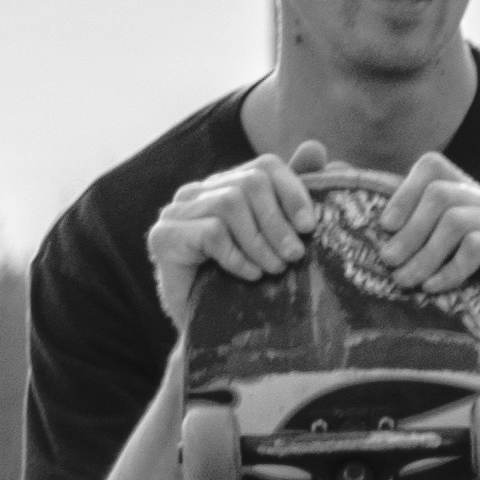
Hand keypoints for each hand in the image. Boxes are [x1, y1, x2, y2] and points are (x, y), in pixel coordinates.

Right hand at [142, 146, 325, 328]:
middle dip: (279, 222)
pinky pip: (211, 234)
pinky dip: (237, 257)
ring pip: (230, 205)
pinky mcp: (163, 237)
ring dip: (260, 242)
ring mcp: (176, 212)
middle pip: (249, 183)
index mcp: (227, 185)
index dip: (293, 191)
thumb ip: (295, 193)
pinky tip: (249, 276)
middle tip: (295, 256)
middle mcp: (199, 192)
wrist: (213, 330)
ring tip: (274, 269)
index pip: (265, 166)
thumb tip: (317, 148)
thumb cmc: (249, 282)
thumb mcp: (280, 238)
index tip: (310, 226)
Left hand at [375, 150, 479, 342]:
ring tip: (406, 282)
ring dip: (424, 255)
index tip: (384, 227)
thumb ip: (381, 216)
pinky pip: (477, 247)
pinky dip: (449, 270)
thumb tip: (327, 167)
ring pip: (457, 220)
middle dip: (409, 232)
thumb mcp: (412, 253)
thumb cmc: (446, 296)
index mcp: (468, 195)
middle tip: (388, 262)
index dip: (403, 192)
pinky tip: (435, 289)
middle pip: (441, 194)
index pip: (434, 168)